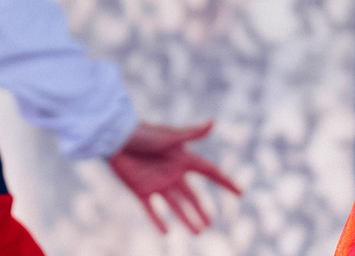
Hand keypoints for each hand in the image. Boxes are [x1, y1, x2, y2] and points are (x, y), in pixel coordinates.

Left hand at [106, 120, 241, 234]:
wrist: (114, 138)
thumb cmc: (142, 133)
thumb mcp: (169, 136)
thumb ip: (191, 134)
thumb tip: (213, 122)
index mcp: (182, 158)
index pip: (210, 172)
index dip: (225, 182)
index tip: (240, 193)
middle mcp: (172, 172)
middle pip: (191, 195)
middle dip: (201, 209)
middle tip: (210, 224)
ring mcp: (157, 182)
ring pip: (175, 206)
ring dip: (186, 219)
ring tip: (198, 233)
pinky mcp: (141, 190)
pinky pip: (152, 209)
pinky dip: (158, 221)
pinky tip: (166, 232)